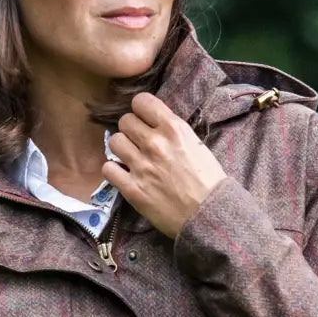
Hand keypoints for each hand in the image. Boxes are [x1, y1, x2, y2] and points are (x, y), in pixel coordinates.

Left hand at [101, 92, 227, 238]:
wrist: (209, 214)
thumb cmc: (209, 181)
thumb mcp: (196, 145)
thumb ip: (173, 132)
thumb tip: (154, 125)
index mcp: (173, 129)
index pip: (141, 101)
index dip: (141, 110)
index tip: (144, 120)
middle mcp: (155, 143)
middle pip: (125, 121)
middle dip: (131, 130)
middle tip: (139, 143)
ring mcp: (141, 166)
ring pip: (114, 141)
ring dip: (122, 149)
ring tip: (132, 159)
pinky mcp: (132, 188)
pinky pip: (108, 169)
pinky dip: (115, 171)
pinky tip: (125, 175)